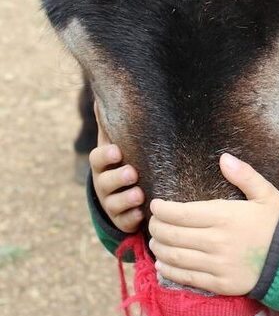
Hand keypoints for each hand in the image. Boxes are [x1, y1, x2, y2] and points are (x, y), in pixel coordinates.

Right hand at [89, 102, 144, 232]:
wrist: (127, 191)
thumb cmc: (125, 159)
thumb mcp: (121, 142)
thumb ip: (113, 123)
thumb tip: (102, 94)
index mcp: (105, 163)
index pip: (99, 158)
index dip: (106, 156)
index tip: (117, 151)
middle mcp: (105, 184)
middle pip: (105, 182)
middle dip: (118, 178)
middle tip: (132, 173)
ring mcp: (112, 203)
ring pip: (115, 204)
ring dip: (126, 199)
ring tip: (139, 195)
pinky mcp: (123, 219)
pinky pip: (125, 222)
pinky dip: (132, 219)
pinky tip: (142, 214)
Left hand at [148, 154, 278, 295]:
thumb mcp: (267, 194)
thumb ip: (244, 175)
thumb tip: (224, 158)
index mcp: (225, 216)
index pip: (180, 213)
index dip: (162, 210)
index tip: (156, 206)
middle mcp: (216, 241)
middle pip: (172, 235)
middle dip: (156, 228)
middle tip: (154, 223)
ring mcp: (217, 265)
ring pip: (175, 257)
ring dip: (159, 249)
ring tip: (156, 242)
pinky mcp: (220, 284)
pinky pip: (187, 278)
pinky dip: (169, 271)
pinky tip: (163, 265)